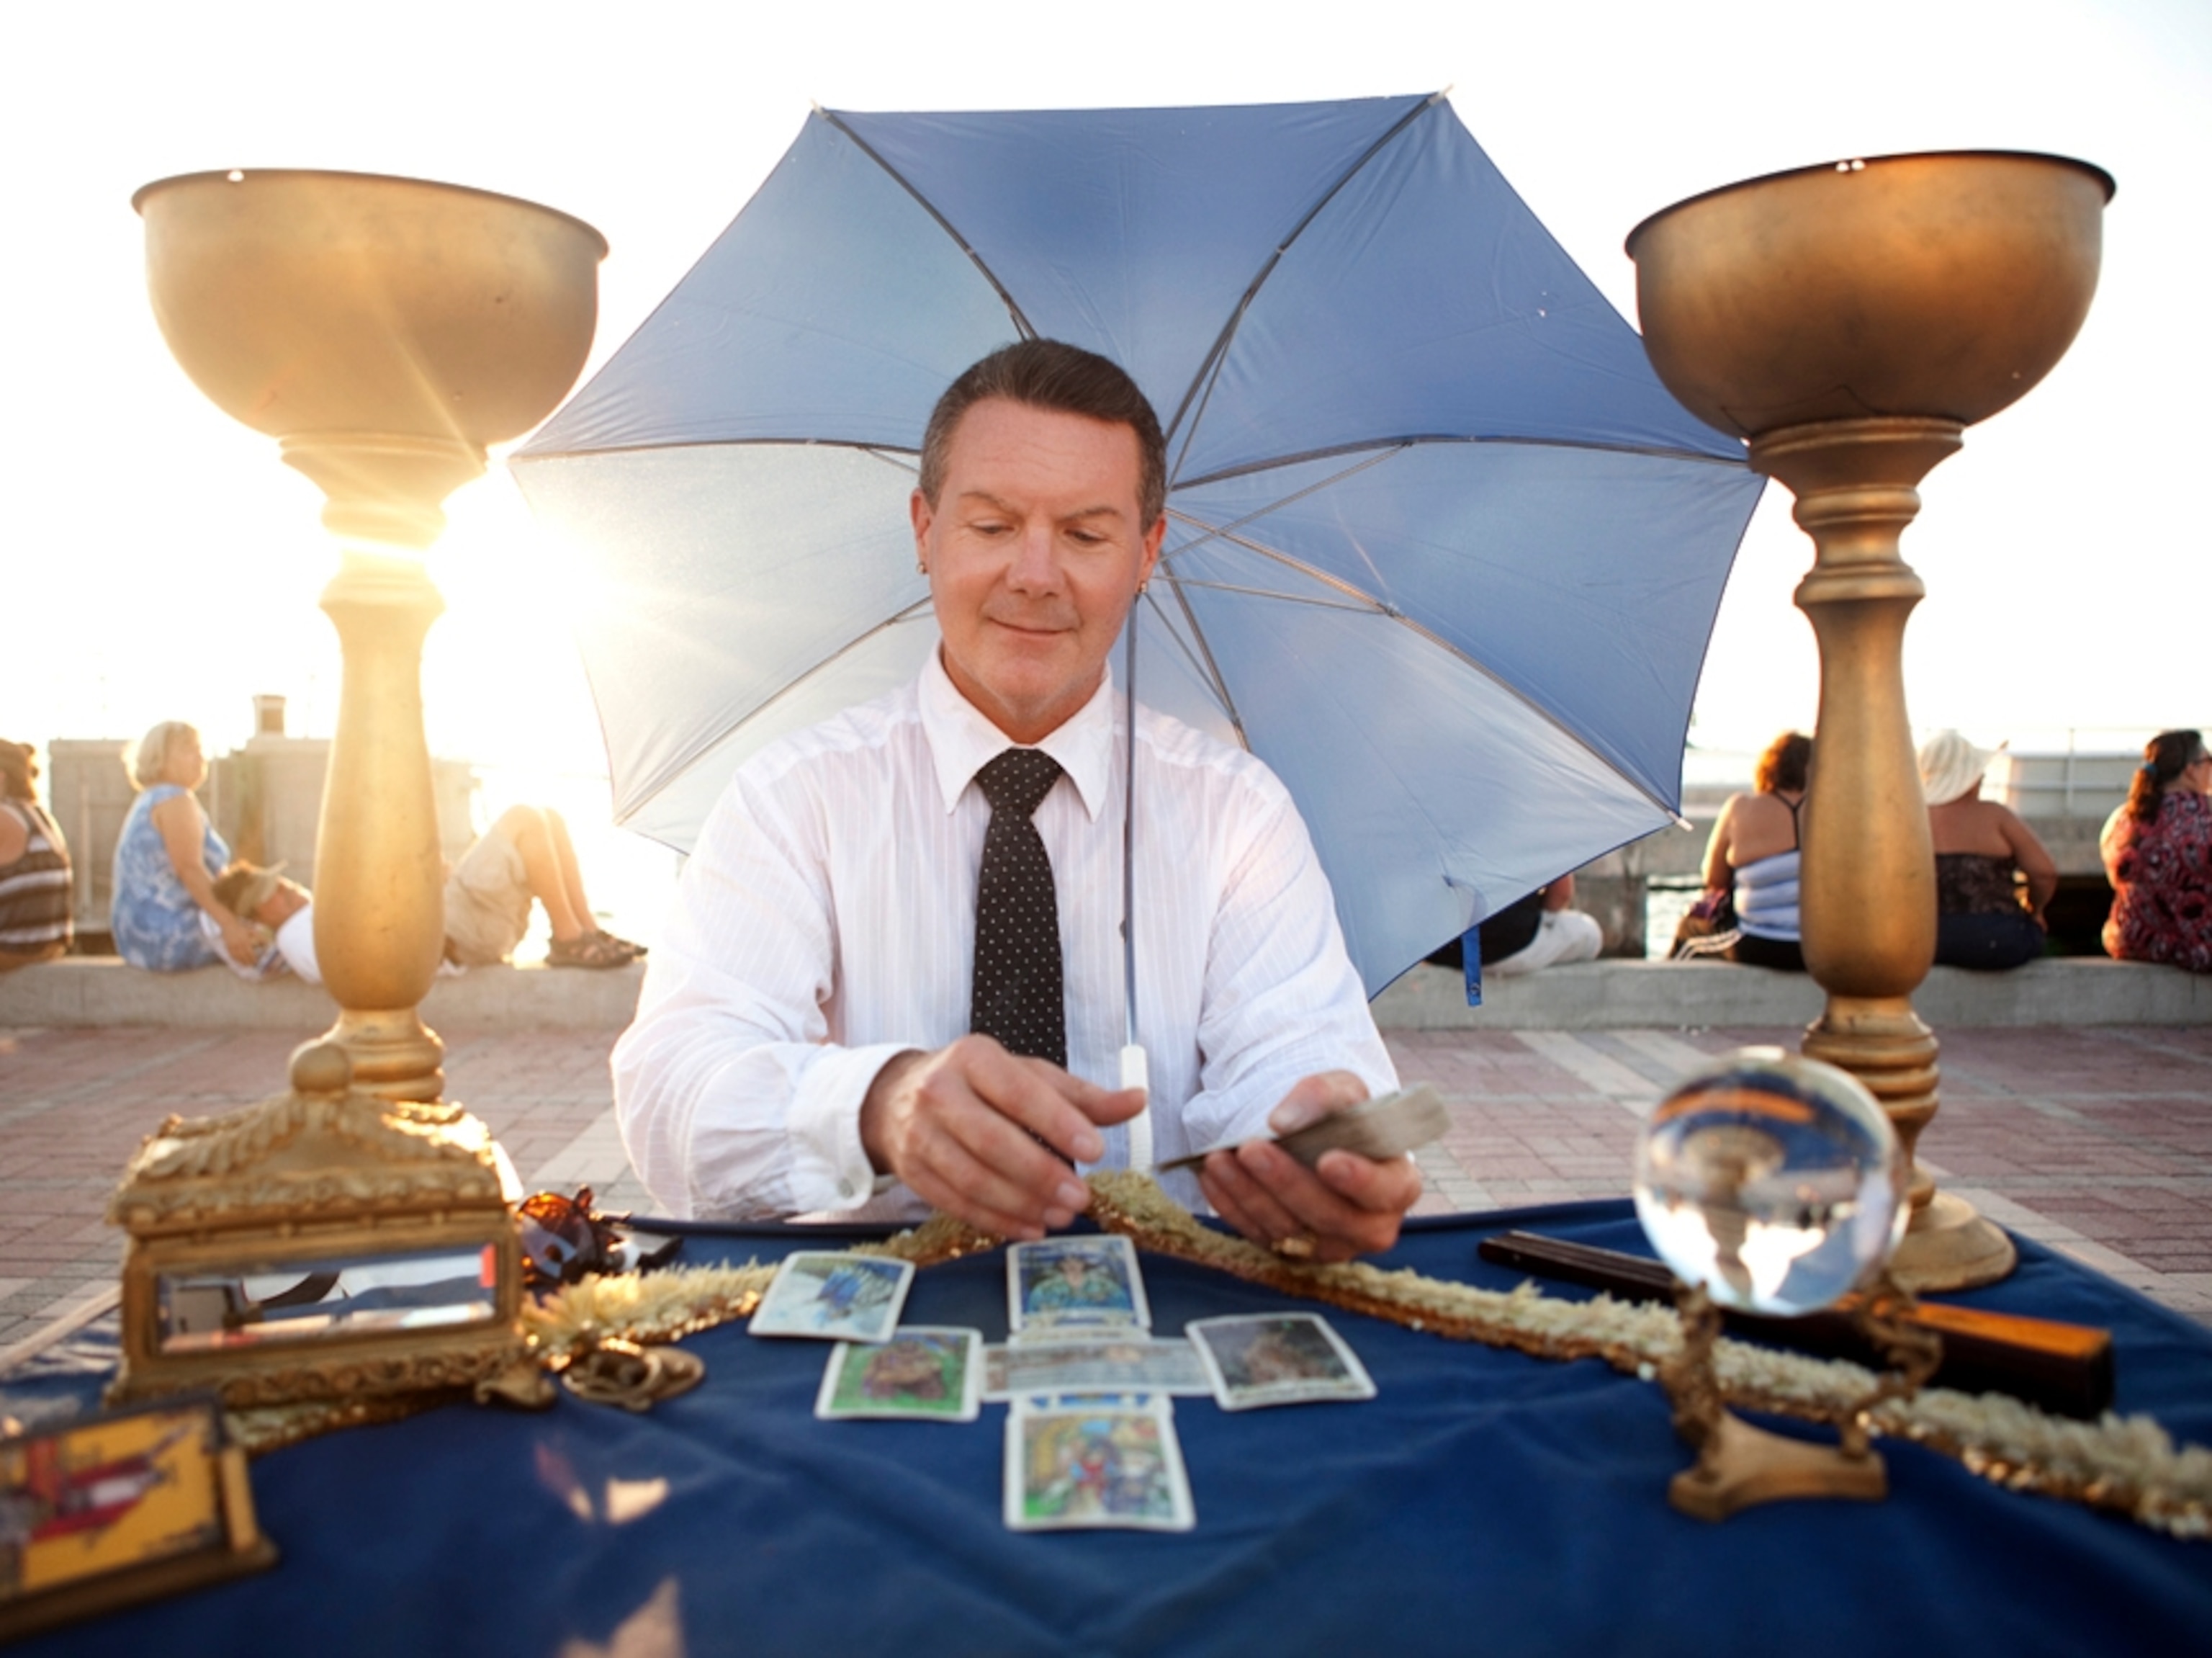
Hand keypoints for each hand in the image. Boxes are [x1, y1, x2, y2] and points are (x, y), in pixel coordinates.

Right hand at [219, 915, 262, 965]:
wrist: (229, 926)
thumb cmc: (242, 929)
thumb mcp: (252, 931)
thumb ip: (260, 938)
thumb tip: (268, 943)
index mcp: (245, 941)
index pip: (249, 952)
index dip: (252, 958)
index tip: (256, 962)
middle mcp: (239, 944)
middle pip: (244, 955)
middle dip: (248, 961)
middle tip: (252, 965)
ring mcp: (232, 946)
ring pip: (237, 956)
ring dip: (241, 961)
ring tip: (246, 965)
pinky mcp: (228, 946)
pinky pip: (232, 954)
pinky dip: (235, 959)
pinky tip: (238, 961)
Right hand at [859, 1035, 1146, 1240]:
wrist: (898, 1097)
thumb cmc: (978, 1086)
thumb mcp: (1028, 1077)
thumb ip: (1082, 1096)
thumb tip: (1138, 1101)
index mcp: (974, 1058)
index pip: (1017, 1092)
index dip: (1057, 1122)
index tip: (1095, 1150)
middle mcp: (939, 1092)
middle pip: (991, 1140)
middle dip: (1041, 1174)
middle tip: (1080, 1199)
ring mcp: (919, 1134)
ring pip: (971, 1177)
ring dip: (1021, 1203)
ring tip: (1060, 1217)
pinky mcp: (911, 1171)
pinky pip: (955, 1203)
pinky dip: (996, 1220)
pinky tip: (1030, 1226)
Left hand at [1198, 1071, 1422, 1263]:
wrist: (1318, 1140)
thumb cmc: (1341, 1117)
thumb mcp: (1341, 1090)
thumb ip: (1321, 1095)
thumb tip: (1283, 1122)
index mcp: (1396, 1184)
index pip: (1387, 1191)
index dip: (1360, 1180)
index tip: (1327, 1160)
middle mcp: (1368, 1225)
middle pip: (1331, 1217)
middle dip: (1287, 1183)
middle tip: (1252, 1149)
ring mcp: (1328, 1245)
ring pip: (1289, 1231)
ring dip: (1249, 1194)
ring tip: (1219, 1158)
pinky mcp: (1291, 1251)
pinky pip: (1259, 1236)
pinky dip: (1232, 1206)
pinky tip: (1213, 1176)